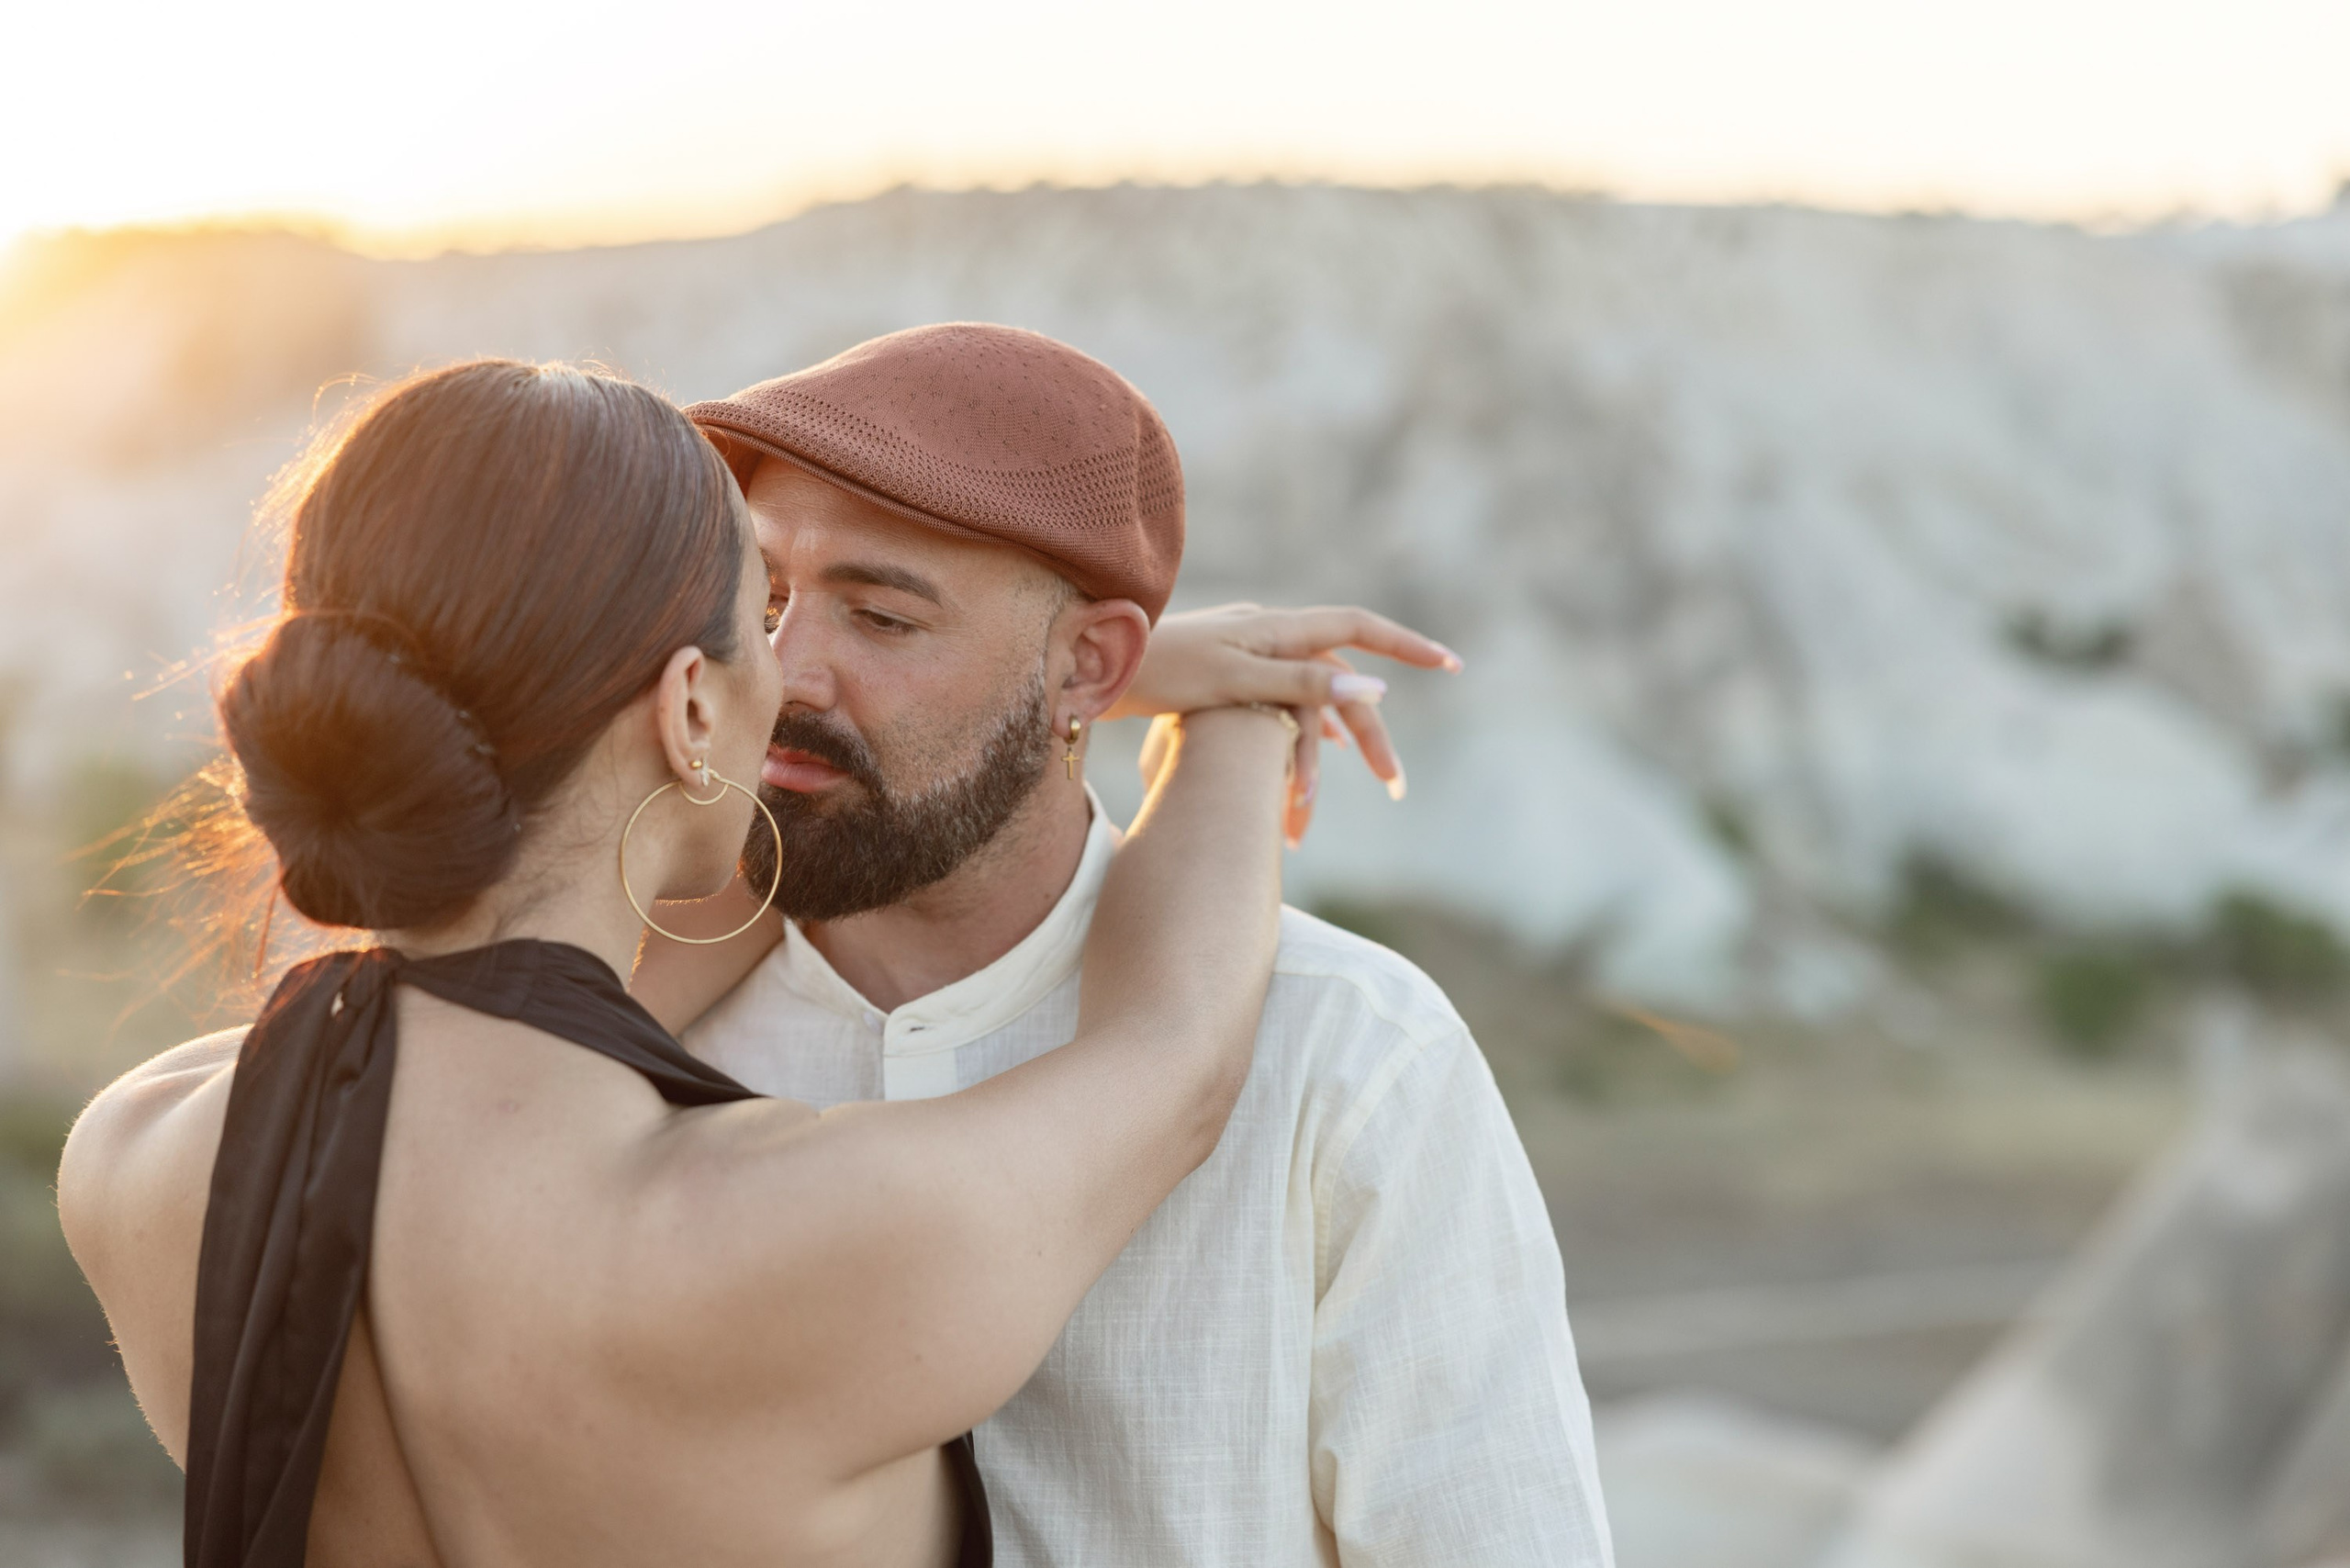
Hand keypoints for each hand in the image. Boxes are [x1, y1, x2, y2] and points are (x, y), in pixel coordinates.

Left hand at [1112, 603, 1461, 846]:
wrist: (1091, 667)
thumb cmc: (1157, 672)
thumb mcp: (1236, 681)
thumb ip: (1304, 687)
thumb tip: (1375, 690)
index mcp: (1278, 628)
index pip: (1359, 629)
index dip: (1407, 647)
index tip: (1451, 664)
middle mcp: (1268, 636)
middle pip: (1339, 682)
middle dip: (1369, 736)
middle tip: (1394, 785)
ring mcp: (1248, 655)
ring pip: (1308, 702)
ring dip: (1325, 753)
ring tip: (1334, 799)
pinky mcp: (1226, 677)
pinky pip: (1282, 706)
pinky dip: (1300, 737)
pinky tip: (1310, 760)